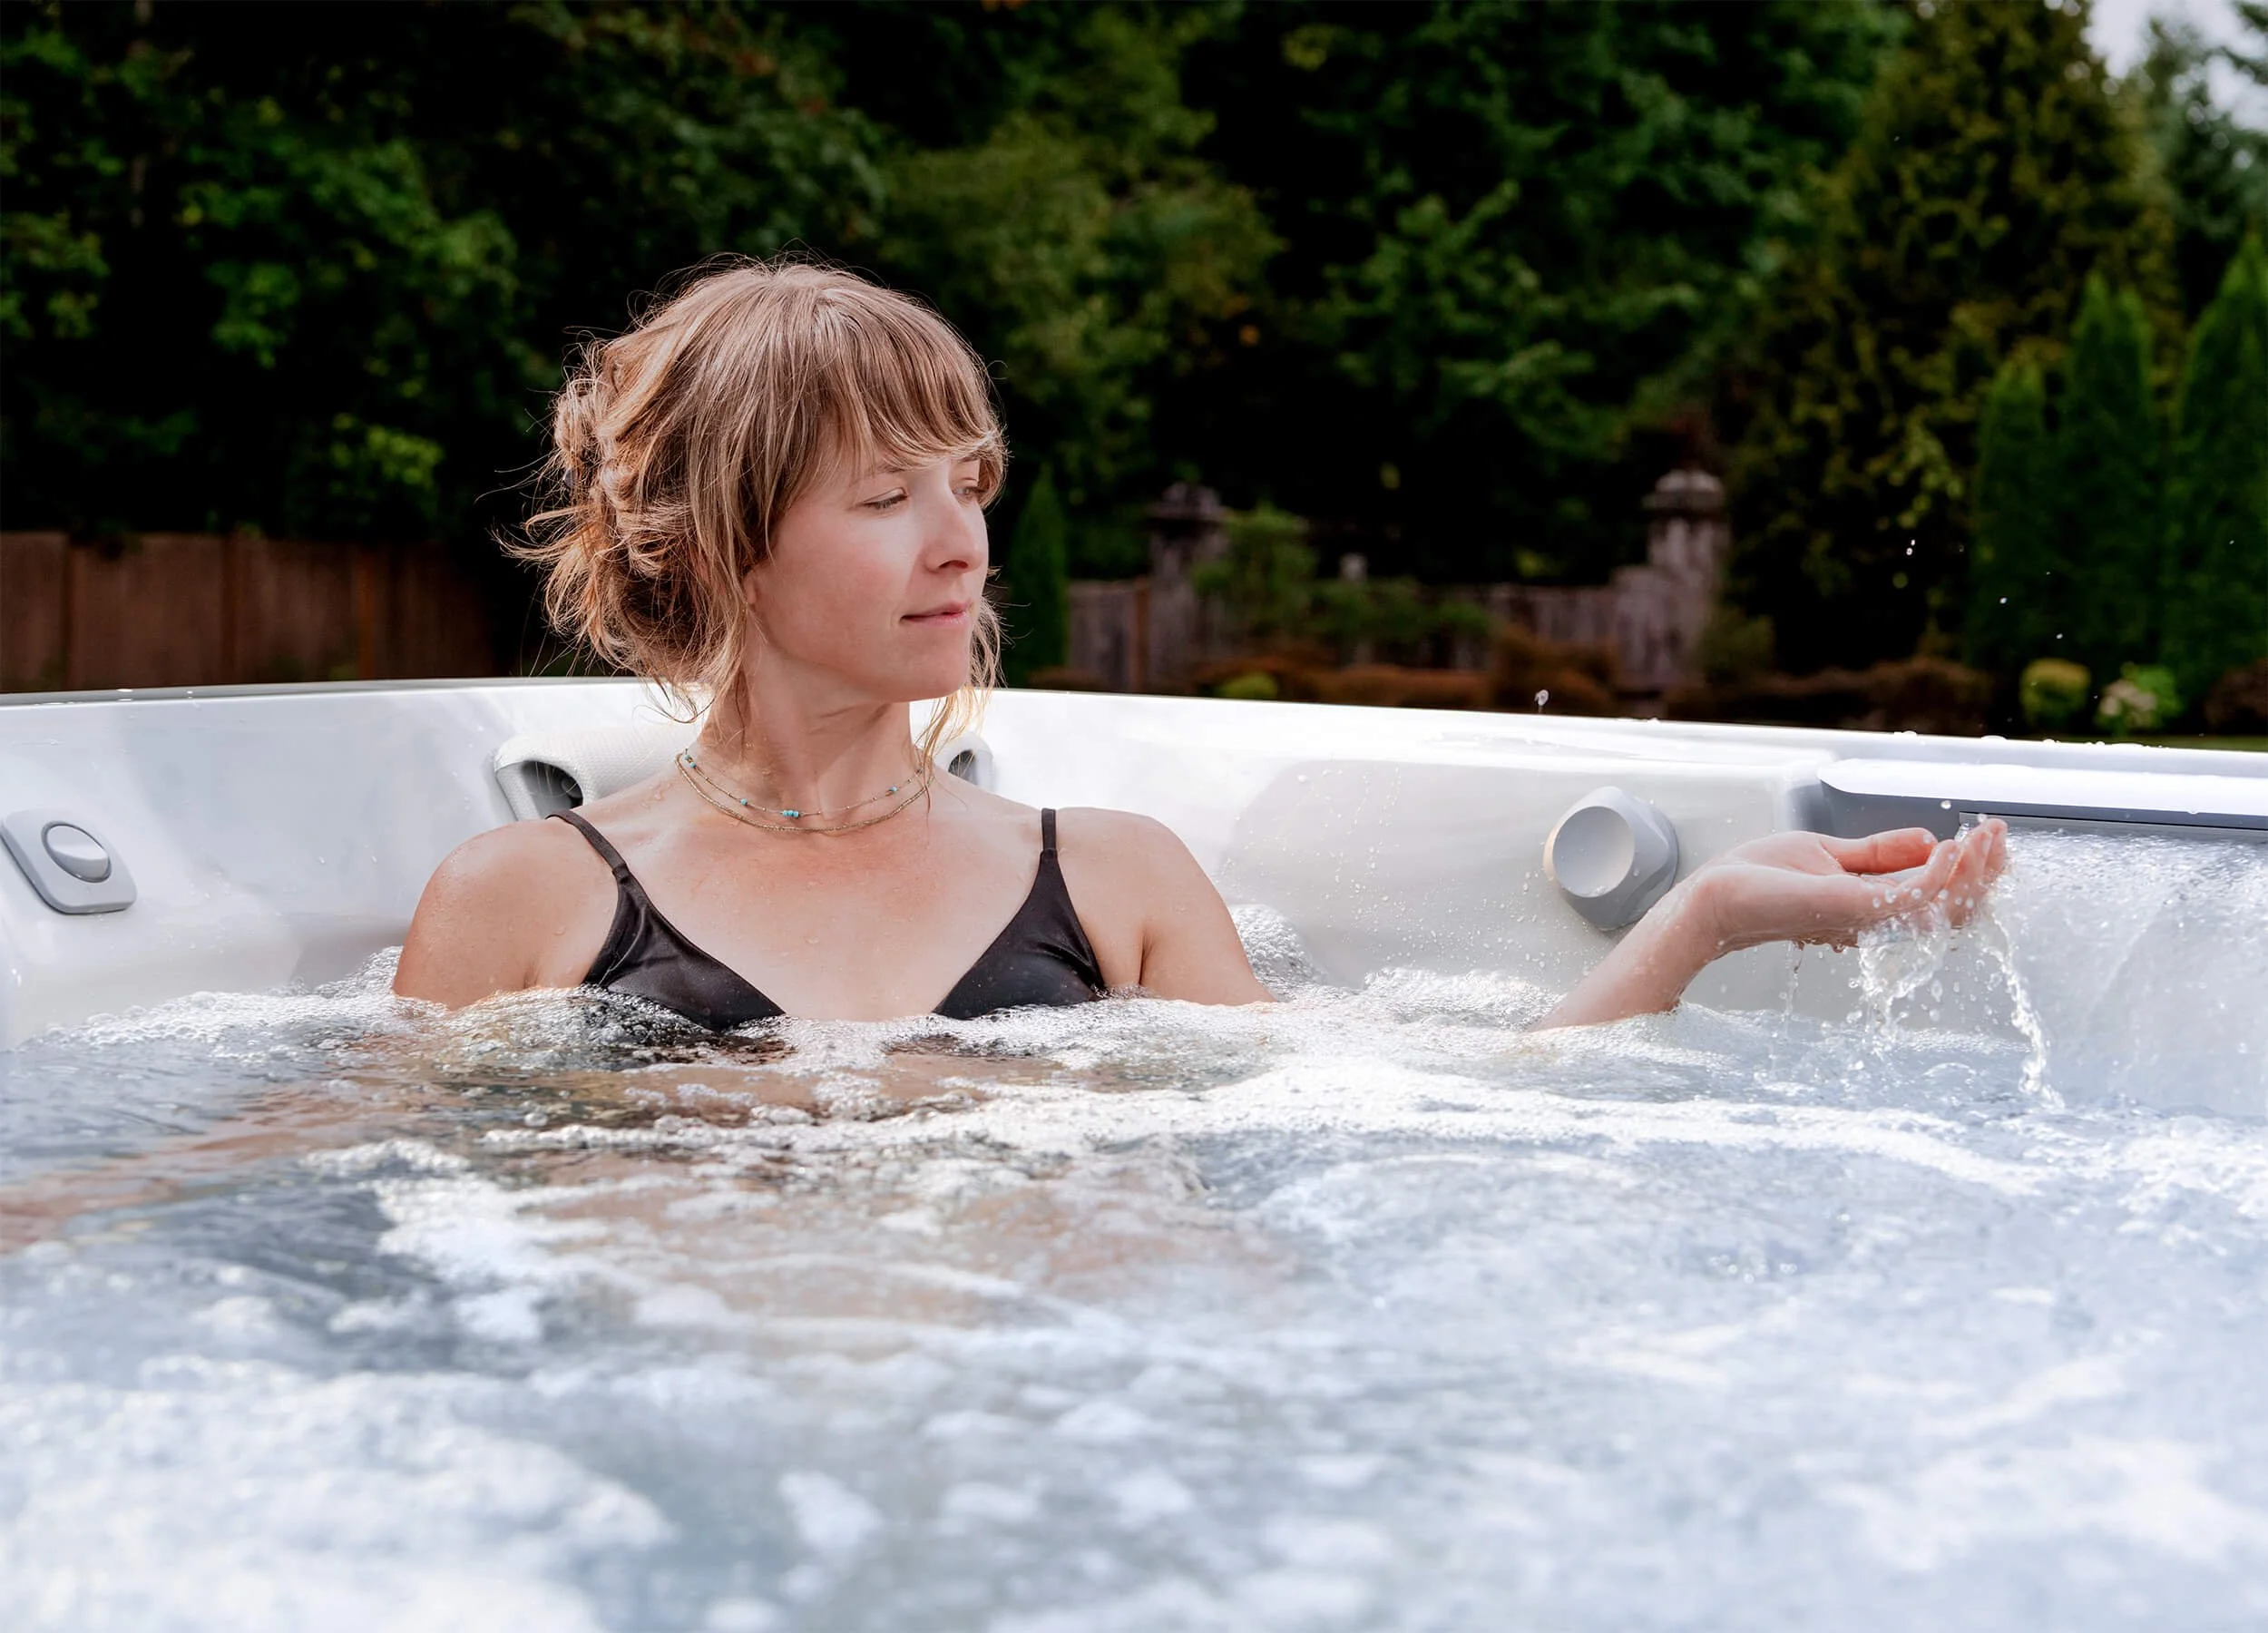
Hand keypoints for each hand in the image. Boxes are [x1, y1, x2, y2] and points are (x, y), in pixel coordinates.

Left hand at [1689, 820, 2007, 955]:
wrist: (1715, 895)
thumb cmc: (1759, 880)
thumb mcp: (1830, 855)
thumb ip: (1879, 853)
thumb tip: (1929, 841)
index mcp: (1873, 909)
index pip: (1939, 898)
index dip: (1971, 871)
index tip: (1989, 837)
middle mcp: (1876, 922)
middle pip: (1952, 908)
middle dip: (1985, 871)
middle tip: (2001, 834)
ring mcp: (1867, 919)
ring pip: (1943, 905)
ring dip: (1974, 869)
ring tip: (1989, 837)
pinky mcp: (1853, 910)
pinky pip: (1913, 896)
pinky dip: (1941, 873)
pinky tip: (1953, 848)